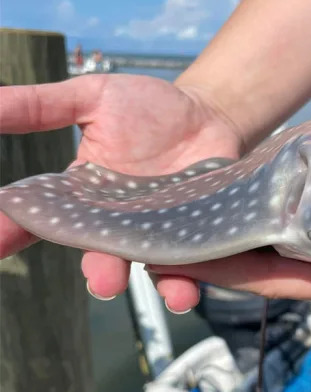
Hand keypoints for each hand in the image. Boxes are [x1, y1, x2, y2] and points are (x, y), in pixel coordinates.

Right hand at [0, 74, 243, 310]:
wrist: (210, 112)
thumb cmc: (147, 107)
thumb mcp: (92, 97)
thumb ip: (40, 106)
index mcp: (81, 193)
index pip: (39, 217)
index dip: (10, 231)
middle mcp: (116, 221)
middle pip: (101, 253)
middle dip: (100, 271)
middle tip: (102, 282)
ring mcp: (158, 231)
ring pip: (151, 266)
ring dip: (156, 284)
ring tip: (164, 294)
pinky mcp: (197, 233)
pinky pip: (194, 263)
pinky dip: (189, 279)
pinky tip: (187, 290)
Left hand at [149, 190, 310, 331]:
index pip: (276, 275)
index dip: (224, 268)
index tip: (173, 255)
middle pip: (270, 251)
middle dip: (219, 241)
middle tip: (159, 218)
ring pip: (290, 223)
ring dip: (247, 210)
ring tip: (193, 186)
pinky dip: (290, 184)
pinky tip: (261, 164)